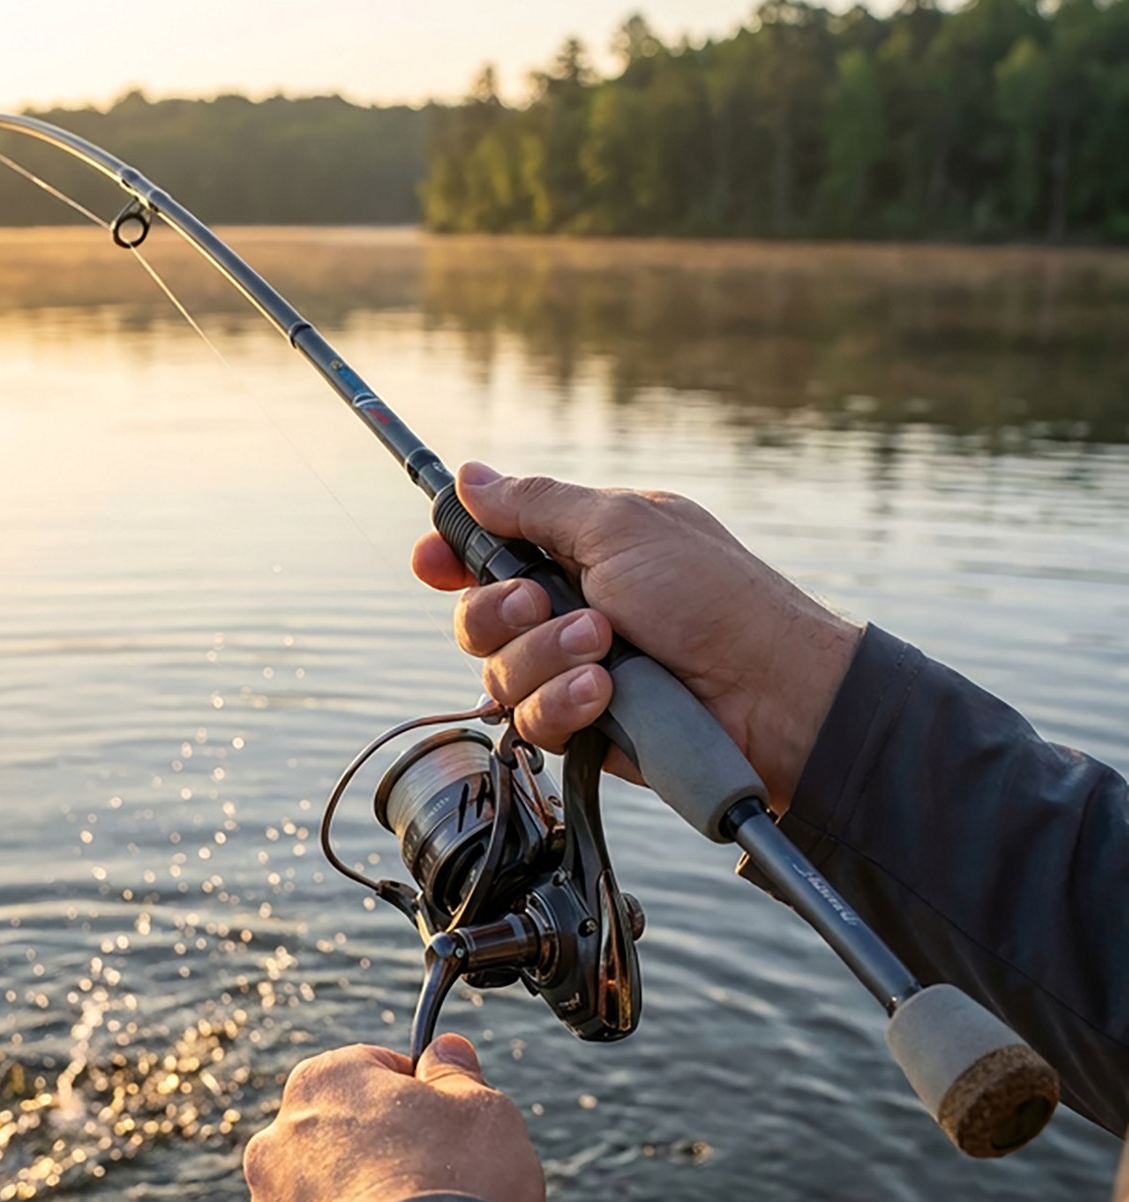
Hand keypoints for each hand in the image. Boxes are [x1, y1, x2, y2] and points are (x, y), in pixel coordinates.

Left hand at [240, 1034, 543, 1201]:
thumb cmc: (461, 1189)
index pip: (371, 1069)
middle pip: (337, 1139)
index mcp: (322, 1084)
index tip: (448, 1126)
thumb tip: (446, 1049)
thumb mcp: (483, 1108)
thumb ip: (457, 1072)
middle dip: (379, 1158)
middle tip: (435, 1189)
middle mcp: (275, 1145)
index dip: (417, 1095)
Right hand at [412, 463, 861, 812]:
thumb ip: (535, 506)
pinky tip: (606, 694)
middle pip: (476, 616)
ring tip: (607, 650)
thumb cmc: (712, 597)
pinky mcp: (580, 726)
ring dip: (544, 657)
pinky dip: (563, 702)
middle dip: (503, 612)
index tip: (431, 562)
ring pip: (496, 671)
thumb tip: (470, 476)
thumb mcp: (620, 527)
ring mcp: (570, 672)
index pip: (488, 552)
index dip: (450, 557)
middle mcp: (566, 611)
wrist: (770, 693)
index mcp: (577, 551)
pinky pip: (530, 720)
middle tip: (547, 603)